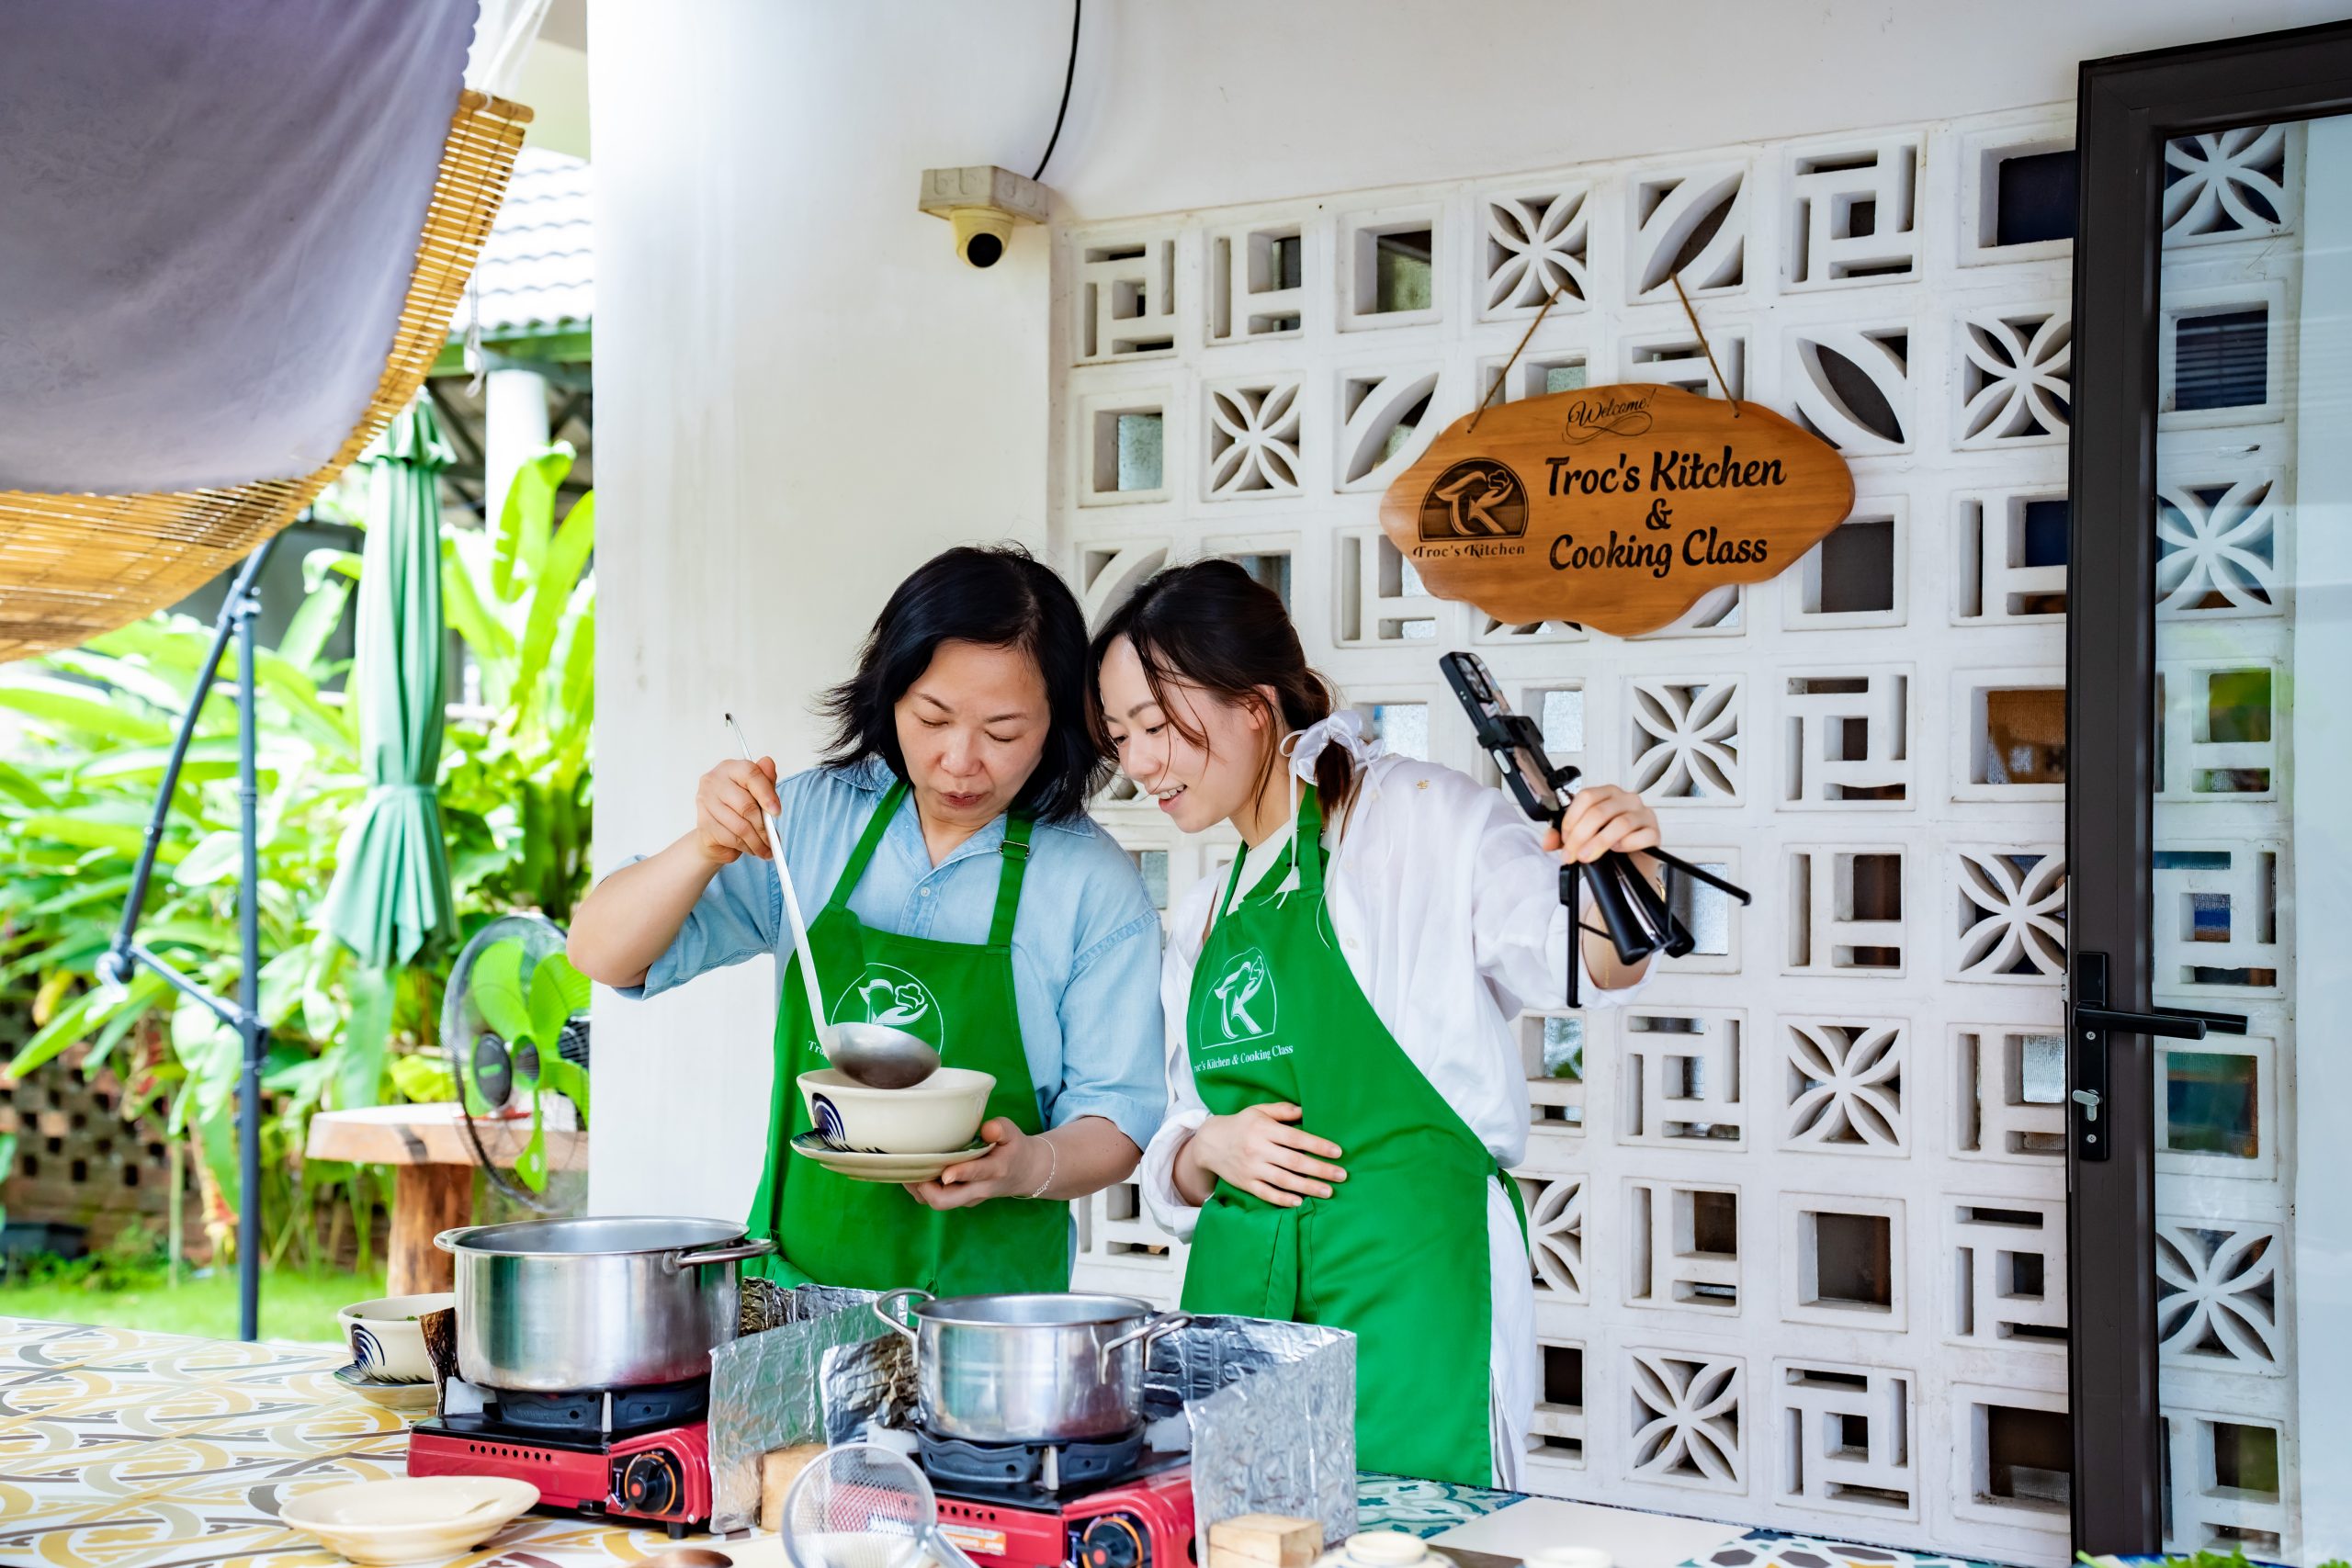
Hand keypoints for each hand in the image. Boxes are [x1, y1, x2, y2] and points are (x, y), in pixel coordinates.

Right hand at [694, 756, 781, 865]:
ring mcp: (705, 802)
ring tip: (766, 848)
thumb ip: (765, 781)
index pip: (750, 774)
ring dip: (757, 842)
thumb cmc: (738, 808)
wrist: (715, 832)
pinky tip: (751, 849)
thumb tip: (769, 763)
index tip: (777, 812)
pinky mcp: (703, 824)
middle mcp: (713, 781)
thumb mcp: (756, 793)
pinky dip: (745, 847)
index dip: (767, 794)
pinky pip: (731, 839)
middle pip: (746, 805)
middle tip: (774, 840)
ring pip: (740, 826)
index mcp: (729, 768)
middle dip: (763, 827)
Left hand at [907, 1118, 1045, 1209]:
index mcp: (995, 1170)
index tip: (945, 1174)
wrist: (1024, 1173)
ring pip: (938, 1202)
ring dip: (919, 1190)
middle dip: (927, 1190)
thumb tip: (986, 1128)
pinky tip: (915, 1171)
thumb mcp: (1013, 1134)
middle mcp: (979, 1188)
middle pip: (947, 1200)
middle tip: (914, 1169)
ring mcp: (968, 1198)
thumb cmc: (1013, 1149)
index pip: (976, 1174)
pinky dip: (921, 1190)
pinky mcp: (960, 1200)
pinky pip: (936, 1200)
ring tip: (907, 1168)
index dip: (959, 1174)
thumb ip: (1000, 1129)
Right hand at [1178, 1103, 1344, 1208]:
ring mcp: (1252, 1168)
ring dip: (1308, 1187)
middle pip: (1294, 1161)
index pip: (1296, 1138)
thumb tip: (1307, 1110)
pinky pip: (1266, 1193)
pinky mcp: (1246, 1183)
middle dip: (1320, 1169)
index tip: (1337, 1152)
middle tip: (1342, 1175)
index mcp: (1264, 1129)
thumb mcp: (1259, 1111)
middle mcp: (1258, 1149)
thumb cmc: (1241, 1124)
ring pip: (1284, 1180)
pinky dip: (1283, 1199)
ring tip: (1328, 1192)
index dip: (1318, 1146)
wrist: (1209, 1143)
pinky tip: (1299, 1201)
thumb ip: (1283, 1110)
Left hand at [1543, 783, 1660, 866]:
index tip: (1564, 840)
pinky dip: (1627, 844)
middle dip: (1580, 836)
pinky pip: (1642, 835)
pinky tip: (1618, 850)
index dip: (1571, 819)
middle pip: (1599, 811)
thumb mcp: (1583, 838)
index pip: (1586, 797)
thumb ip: (1563, 837)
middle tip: (1572, 854)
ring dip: (1599, 842)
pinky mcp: (1655, 832)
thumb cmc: (1610, 846)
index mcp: (1607, 794)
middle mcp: (1626, 799)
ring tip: (1587, 856)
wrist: (1632, 866)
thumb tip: (1547, 842)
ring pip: (1620, 823)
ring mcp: (1643, 814)